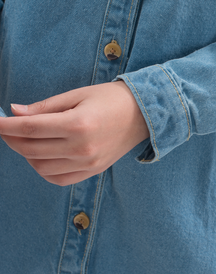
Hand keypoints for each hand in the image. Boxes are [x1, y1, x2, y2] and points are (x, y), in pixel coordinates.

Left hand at [0, 81, 149, 185]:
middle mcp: (81, 148)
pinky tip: (41, 156)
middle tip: (5, 129)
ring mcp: (87, 163)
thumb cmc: (111, 99)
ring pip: (41, 167)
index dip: (6, 126)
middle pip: (31, 150)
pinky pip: (58, 179)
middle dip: (11, 139)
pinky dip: (43, 169)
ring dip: (26, 155)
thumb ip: (45, 107)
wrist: (144, 114)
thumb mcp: (77, 94)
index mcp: (77, 124)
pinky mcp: (92, 171)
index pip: (30, 129)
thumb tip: (15, 113)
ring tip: (25, 141)